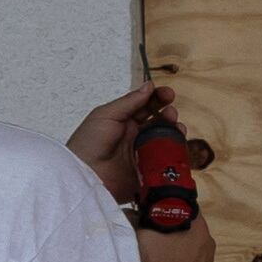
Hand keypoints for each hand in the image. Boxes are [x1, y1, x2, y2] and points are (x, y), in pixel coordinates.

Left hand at [67, 82, 169, 204]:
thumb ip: (129, 102)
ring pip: (164, 140)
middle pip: (158, 122)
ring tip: (177, 128)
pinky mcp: (148, 171)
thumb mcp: (106, 115)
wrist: (85, 176)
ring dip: (173, 131)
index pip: (145, 106)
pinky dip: (174, 153)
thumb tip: (148, 86)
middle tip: (171, 113)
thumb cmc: (90, 142)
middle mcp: (134, 136)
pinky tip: (177, 147)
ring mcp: (142, 154)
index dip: (158, 98)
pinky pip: (165, 161)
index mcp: (123, 120)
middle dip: (168, 114)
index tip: (169, 94)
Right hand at [133, 202, 216, 261]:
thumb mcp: (137, 237)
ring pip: (185, 245)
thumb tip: (130, 211)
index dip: (164, 202)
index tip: (148, 206)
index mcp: (199, 228)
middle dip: (165, 224)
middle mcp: (208, 244)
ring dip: (169, 244)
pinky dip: (173, 260)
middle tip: (144, 226)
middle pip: (184, 225)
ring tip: (149, 248)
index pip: (184, 203)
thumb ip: (132, 217)